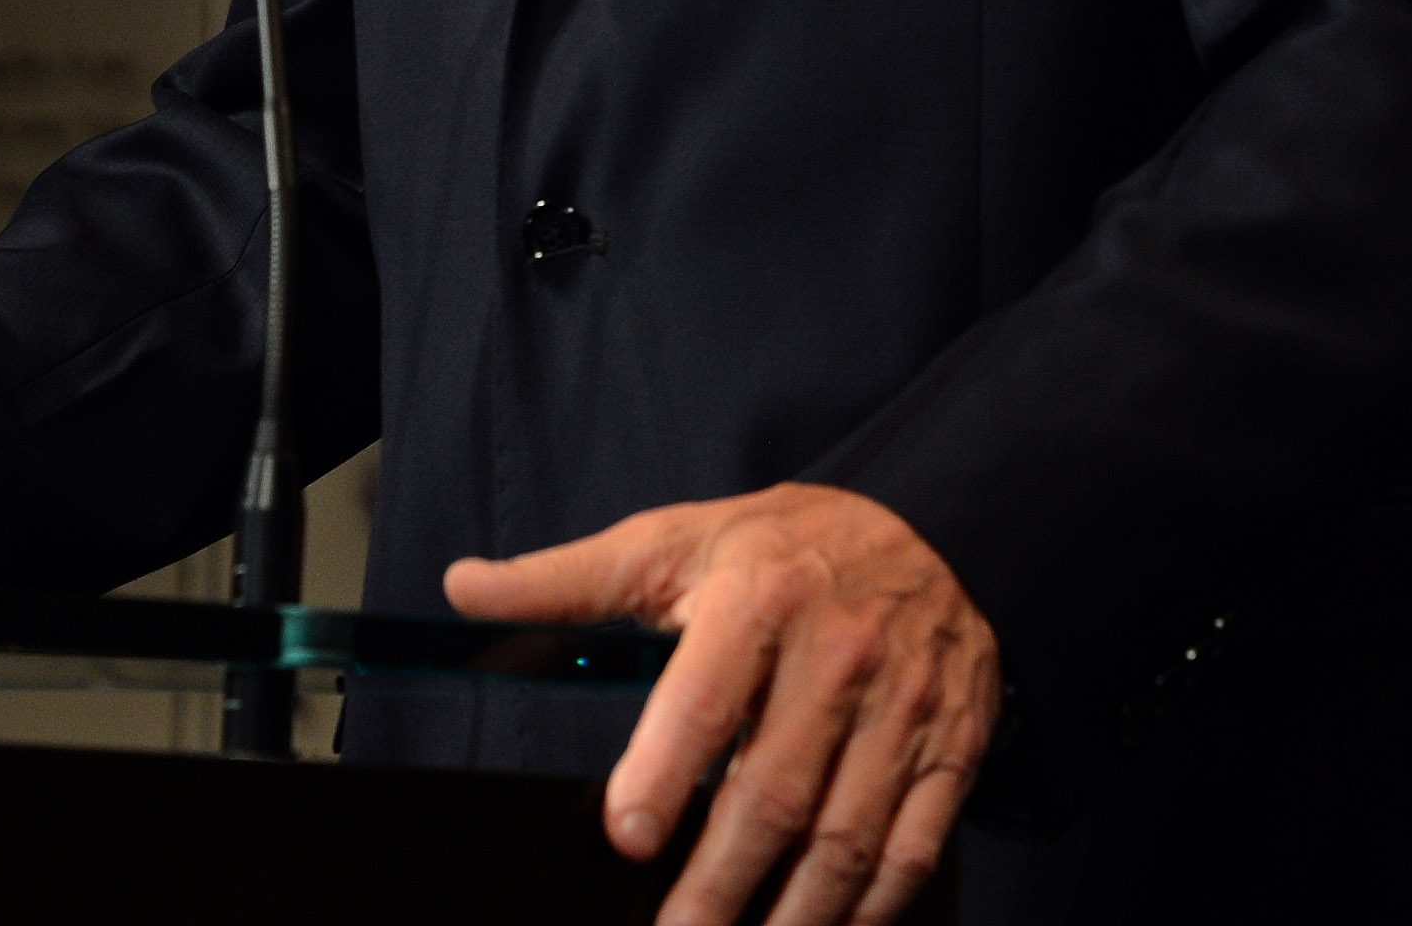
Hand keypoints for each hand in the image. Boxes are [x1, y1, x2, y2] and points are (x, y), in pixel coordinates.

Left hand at [445, 480, 996, 925]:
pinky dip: (869, 913)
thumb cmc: (787, 547)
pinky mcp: (950, 748)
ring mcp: (902, 707)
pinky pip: (911, 850)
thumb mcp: (677, 539)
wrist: (937, 526)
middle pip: (774, 794)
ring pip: (845, 840)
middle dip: (717, 887)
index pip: (710, 694)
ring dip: (791, 919)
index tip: (627, 833)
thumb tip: (461, 588)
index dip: (667, 769)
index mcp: (762, 595)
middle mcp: (840, 653)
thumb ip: (570, 578)